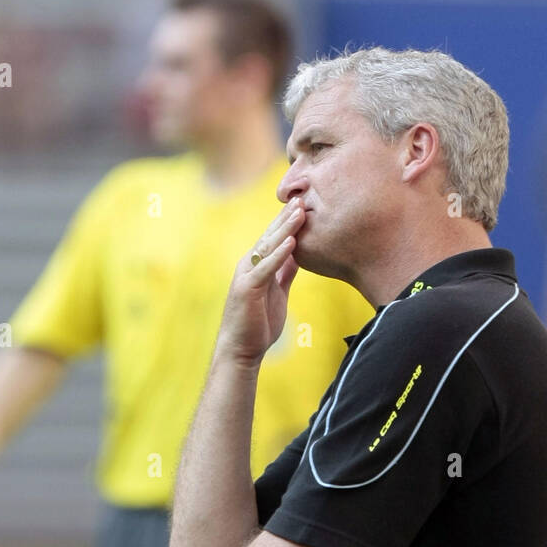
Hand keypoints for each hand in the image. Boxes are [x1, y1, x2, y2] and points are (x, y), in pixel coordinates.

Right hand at [215, 199, 305, 364]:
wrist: (242, 349)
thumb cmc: (258, 324)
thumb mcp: (278, 293)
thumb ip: (285, 273)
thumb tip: (297, 255)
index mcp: (257, 265)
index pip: (274, 238)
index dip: (288, 221)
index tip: (304, 204)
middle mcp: (249, 265)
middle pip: (270, 236)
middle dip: (287, 217)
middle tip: (303, 197)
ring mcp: (247, 275)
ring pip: (268, 246)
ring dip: (285, 229)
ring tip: (301, 212)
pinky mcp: (247, 288)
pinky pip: (265, 268)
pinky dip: (278, 254)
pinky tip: (291, 243)